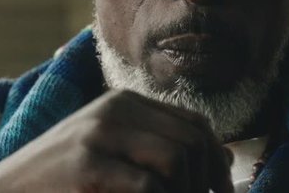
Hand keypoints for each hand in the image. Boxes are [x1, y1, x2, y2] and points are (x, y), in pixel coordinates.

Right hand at [0, 89, 233, 192]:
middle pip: (191, 141)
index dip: (217, 161)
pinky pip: (147, 187)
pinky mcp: (87, 165)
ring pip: (176, 161)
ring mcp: (99, 134)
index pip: (195, 124)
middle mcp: (115, 110)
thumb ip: (159, 148)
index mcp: (125, 103)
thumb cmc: (64, 181)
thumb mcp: (113, 152)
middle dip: (206, 183)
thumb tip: (225, 159)